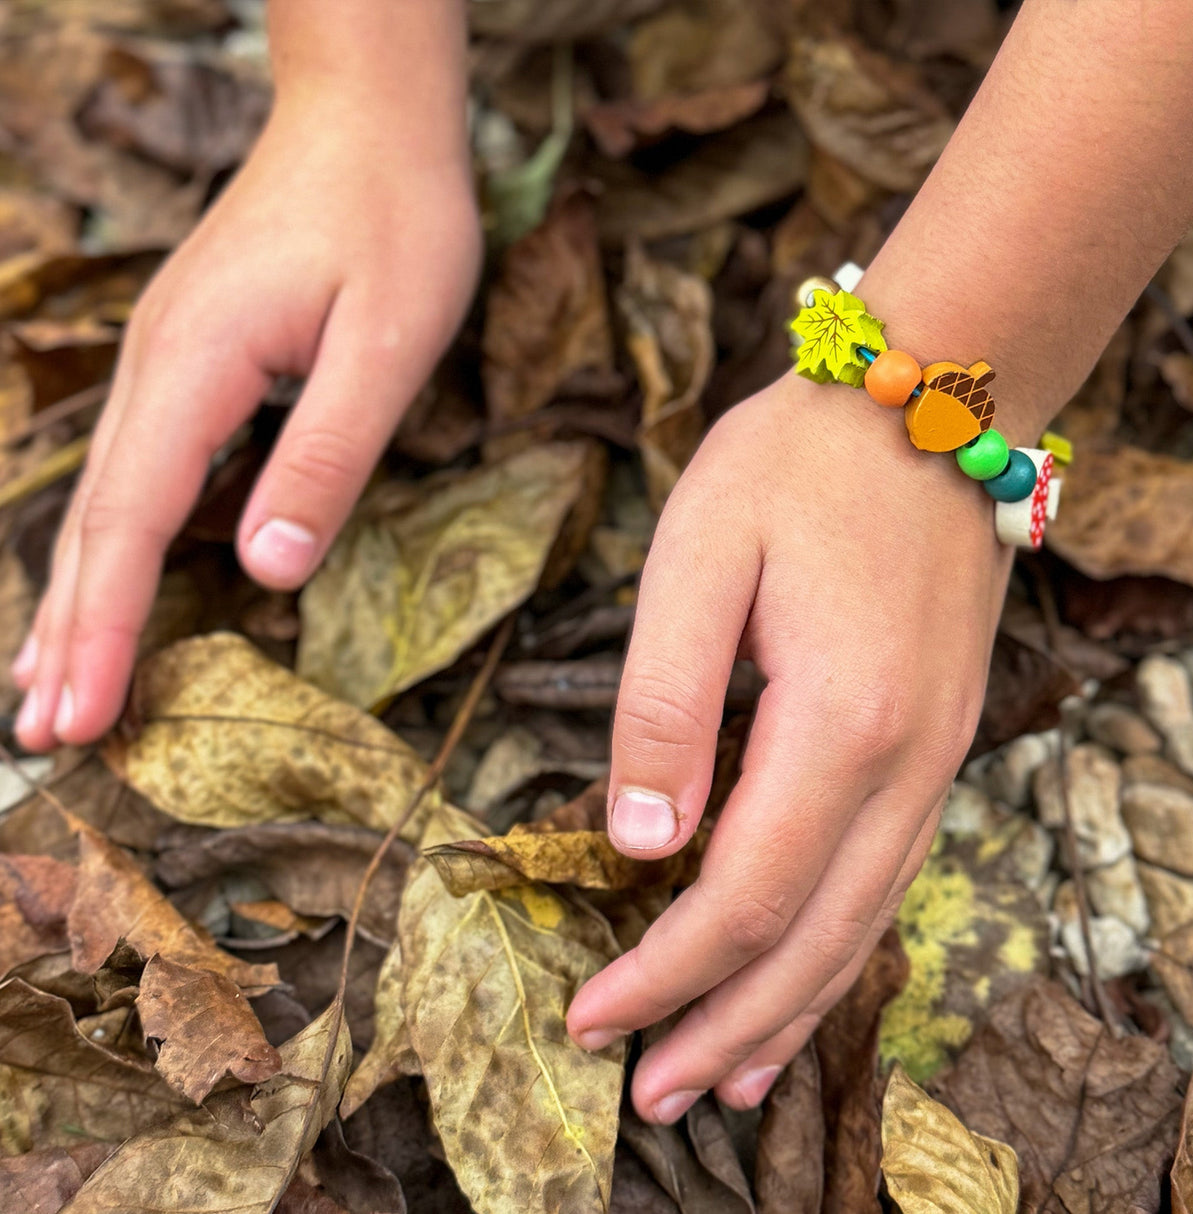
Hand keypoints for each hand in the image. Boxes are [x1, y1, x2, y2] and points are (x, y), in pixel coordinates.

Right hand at [12, 89, 480, 749]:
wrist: (368, 125)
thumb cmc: (394, 224)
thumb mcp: (387, 346)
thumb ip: (328, 457)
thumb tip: (265, 570)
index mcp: (196, 368)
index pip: (131, 522)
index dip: (104, 627)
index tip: (77, 716)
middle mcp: (159, 369)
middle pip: (96, 521)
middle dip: (71, 631)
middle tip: (47, 735)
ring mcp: (168, 363)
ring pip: (106, 498)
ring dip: (78, 595)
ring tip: (51, 682)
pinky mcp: (194, 362)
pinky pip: (140, 470)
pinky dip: (116, 543)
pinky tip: (111, 581)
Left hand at [566, 372, 1012, 1121]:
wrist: (926, 402)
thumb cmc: (794, 467)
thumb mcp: (696, 562)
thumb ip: (662, 706)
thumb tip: (639, 844)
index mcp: (839, 723)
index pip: (741, 897)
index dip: (664, 974)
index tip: (593, 1017)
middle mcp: (906, 764)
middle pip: (809, 942)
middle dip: (722, 1028)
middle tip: (650, 1096)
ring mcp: (936, 759)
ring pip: (859, 928)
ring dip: (785, 1014)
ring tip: (721, 1082)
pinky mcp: (937, 742)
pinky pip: (888, 880)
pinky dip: (837, 952)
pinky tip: (802, 984)